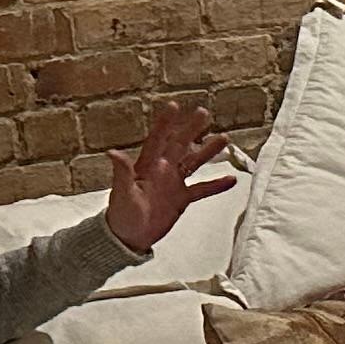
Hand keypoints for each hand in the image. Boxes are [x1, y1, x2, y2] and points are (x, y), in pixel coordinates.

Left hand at [105, 99, 237, 251]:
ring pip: (194, 163)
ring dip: (208, 152)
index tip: (174, 106)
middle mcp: (162, 171)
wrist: (128, 237)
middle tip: (204, 113)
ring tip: (223, 138)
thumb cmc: (120, 214)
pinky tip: (231, 179)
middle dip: (191, 129)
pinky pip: (202, 190)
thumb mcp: (121, 193)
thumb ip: (122, 173)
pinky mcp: (182, 199)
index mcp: (146, 166)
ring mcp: (173, 184)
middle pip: (180, 145)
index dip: (165, 123)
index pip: (157, 139)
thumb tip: (113, 153)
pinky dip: (216, 185)